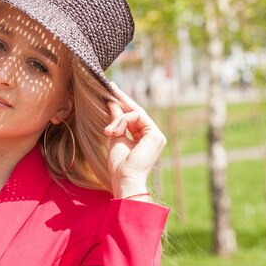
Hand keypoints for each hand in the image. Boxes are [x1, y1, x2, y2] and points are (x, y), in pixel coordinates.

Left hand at [104, 82, 166, 199]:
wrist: (125, 179)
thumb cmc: (119, 165)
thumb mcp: (115, 137)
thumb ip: (116, 120)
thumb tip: (112, 104)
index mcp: (143, 138)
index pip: (133, 116)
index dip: (122, 103)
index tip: (111, 91)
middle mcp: (152, 135)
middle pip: (136, 111)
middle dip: (122, 98)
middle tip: (110, 86)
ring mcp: (156, 135)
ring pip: (135, 113)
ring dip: (118, 119)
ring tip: (108, 130)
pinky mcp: (156, 135)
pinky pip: (137, 116)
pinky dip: (123, 121)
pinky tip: (115, 130)